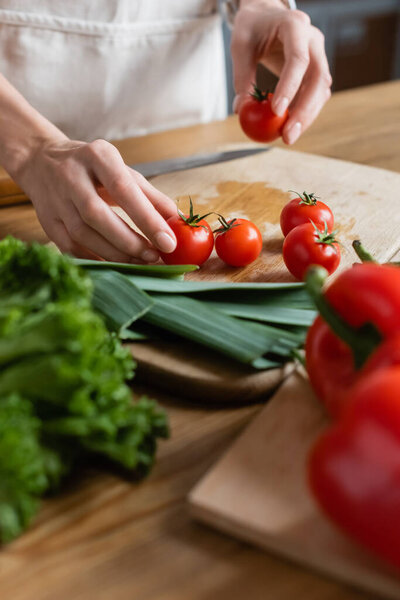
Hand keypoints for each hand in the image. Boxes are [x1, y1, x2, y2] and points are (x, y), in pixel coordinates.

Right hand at [17, 138, 177, 261]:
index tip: (169, 242)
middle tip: (153, 257)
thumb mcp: (123, 171)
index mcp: (97, 156)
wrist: (42, 162)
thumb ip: (151, 197)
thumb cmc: (94, 170)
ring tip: (139, 262)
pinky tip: (116, 265)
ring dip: (114, 254)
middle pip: (98, 215)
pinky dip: (95, 260)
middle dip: (129, 241)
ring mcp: (55, 200)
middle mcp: (71, 176)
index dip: (147, 219)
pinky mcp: (46, 221)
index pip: (123, 189)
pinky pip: (70, 248)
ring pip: (82, 235)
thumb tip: (178, 222)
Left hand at [231, 0, 331, 143]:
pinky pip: (316, 96)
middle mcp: (313, 40)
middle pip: (318, 79)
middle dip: (304, 111)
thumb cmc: (252, 29)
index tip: (276, 111)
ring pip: (321, 91)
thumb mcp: (240, 47)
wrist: (266, 17)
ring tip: (287, 137)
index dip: (289, 87)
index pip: (298, 59)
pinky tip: (289, 127)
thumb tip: (241, 110)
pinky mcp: (316, 72)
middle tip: (287, 135)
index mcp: (294, 26)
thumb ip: (242, 77)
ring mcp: (319, 56)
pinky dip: (304, 113)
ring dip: (306, 117)